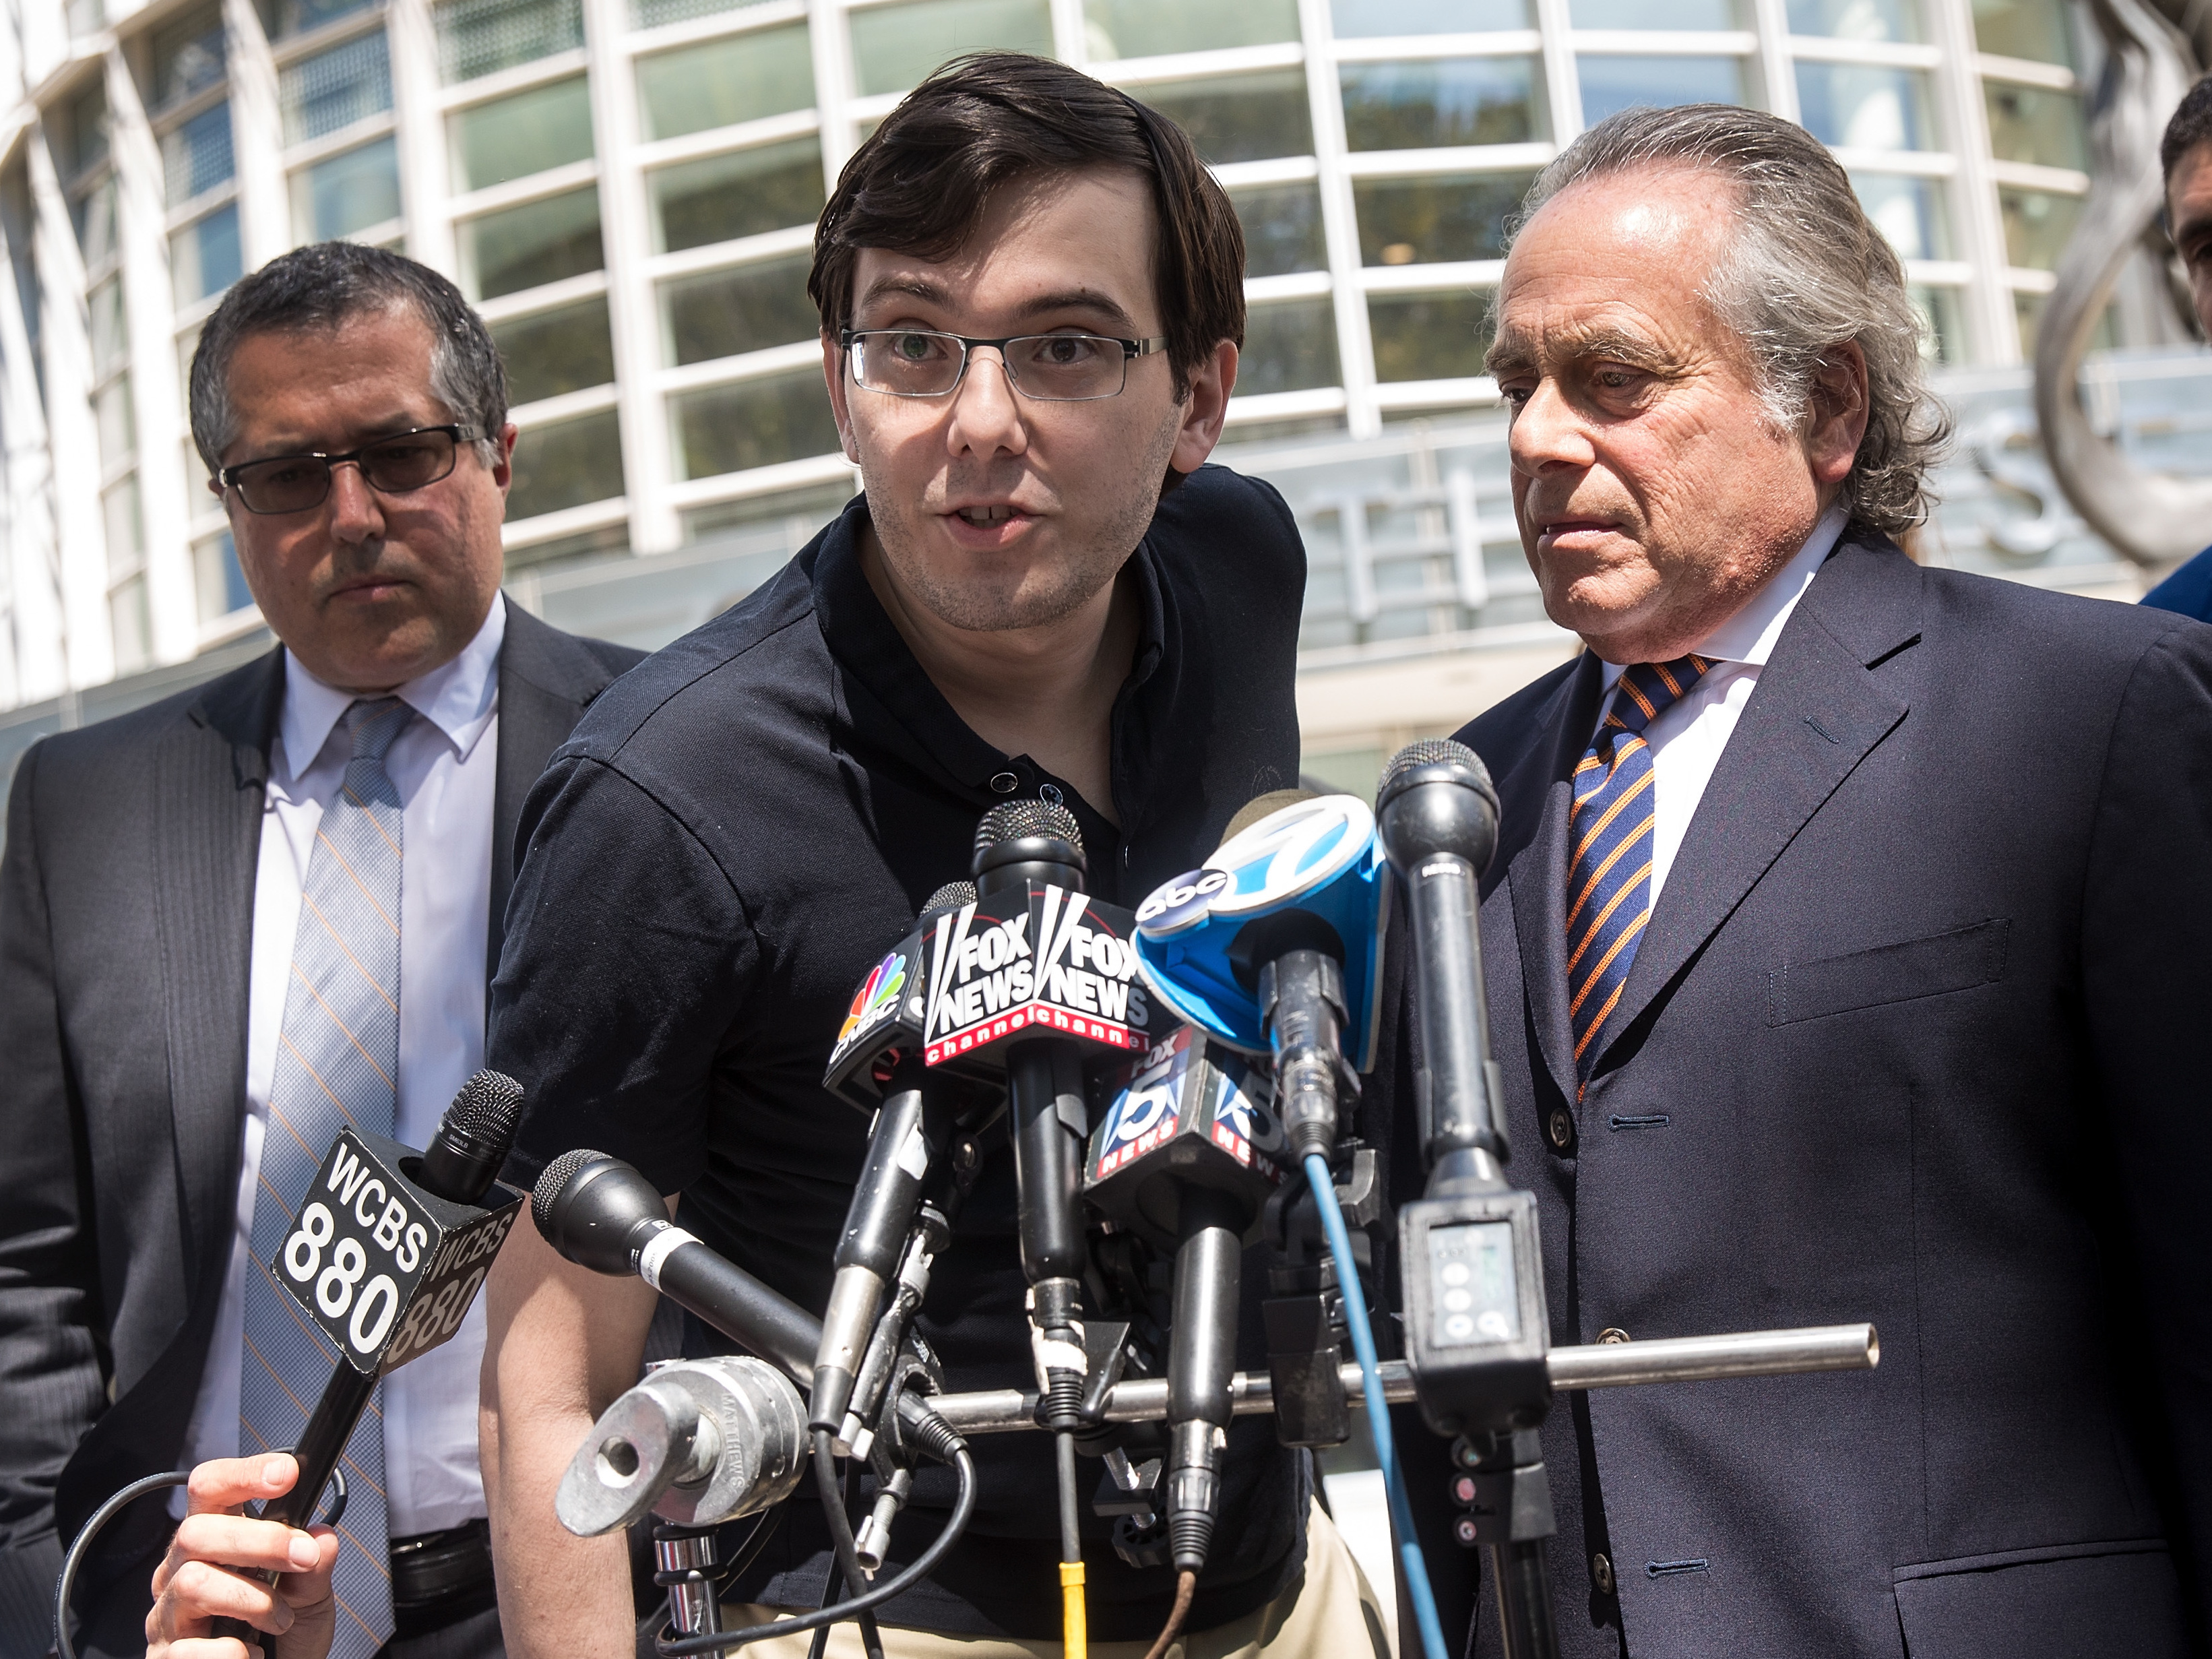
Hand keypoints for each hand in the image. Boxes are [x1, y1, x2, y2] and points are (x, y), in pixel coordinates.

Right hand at [145, 1454, 340, 1658]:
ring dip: (251, 1599)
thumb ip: (316, 1564)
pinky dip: (234, 1653)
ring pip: (193, 1584)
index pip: (209, 1489)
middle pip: (196, 1532)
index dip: (243, 1474)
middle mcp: (179, 1572)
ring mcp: (168, 1617)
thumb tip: (321, 1537)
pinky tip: (250, 1653)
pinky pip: (190, 1649)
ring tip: (279, 1619)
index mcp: (214, 1542)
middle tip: (302, 1559)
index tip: (287, 1474)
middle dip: (260, 1541)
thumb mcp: (310, 1595)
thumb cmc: (283, 1636)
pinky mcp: (165, 1658)